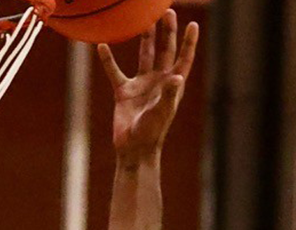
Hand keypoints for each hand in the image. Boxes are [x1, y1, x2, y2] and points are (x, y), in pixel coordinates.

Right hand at [97, 11, 197, 162]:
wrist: (134, 149)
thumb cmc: (152, 133)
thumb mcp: (162, 112)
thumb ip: (169, 94)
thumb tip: (178, 76)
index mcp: (172, 84)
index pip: (183, 58)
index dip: (189, 42)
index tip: (193, 24)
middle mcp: (159, 81)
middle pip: (165, 50)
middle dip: (167, 31)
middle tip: (167, 11)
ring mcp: (142, 85)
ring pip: (144, 55)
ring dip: (145, 37)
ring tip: (143, 19)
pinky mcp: (124, 92)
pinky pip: (115, 72)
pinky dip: (108, 60)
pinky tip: (102, 45)